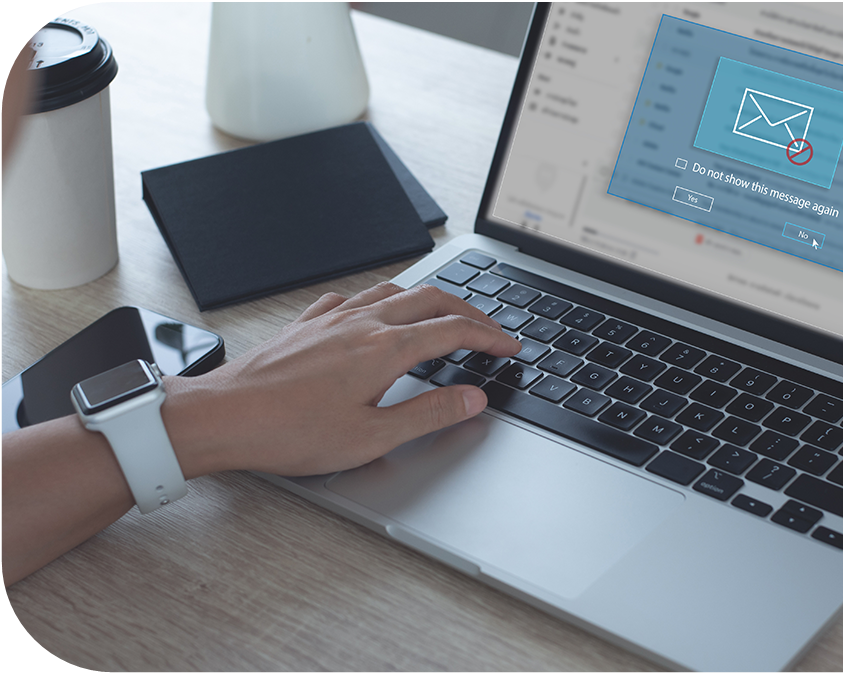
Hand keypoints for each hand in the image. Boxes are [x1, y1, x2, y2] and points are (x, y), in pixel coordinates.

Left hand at [164, 283, 519, 477]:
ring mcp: (332, 318)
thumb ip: (429, 414)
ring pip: (395, 291)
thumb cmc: (288, 431)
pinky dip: (382, 300)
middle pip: (431, 299)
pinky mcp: (307, 323)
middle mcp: (361, 323)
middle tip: (489, 329)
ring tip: (444, 313)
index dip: (490, 336)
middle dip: (469, 310)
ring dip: (429, 299)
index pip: (454, 330)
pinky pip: (355, 297)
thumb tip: (472, 399)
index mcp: (384, 349)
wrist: (223, 416)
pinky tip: (375, 313)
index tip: (509, 346)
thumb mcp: (372, 436)